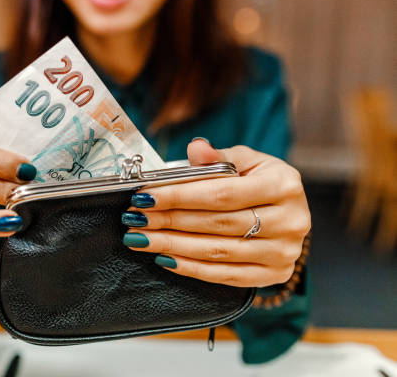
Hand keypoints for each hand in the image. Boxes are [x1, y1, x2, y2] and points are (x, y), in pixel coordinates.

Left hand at [122, 139, 310, 287]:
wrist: (289, 212)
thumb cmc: (262, 180)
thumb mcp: (246, 160)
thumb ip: (218, 157)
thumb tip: (195, 149)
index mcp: (284, 186)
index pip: (222, 193)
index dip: (180, 196)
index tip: (145, 196)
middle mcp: (290, 221)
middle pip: (217, 224)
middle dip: (169, 221)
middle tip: (135, 218)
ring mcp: (285, 253)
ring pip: (217, 252)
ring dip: (172, 246)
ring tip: (140, 238)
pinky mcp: (274, 275)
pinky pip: (225, 276)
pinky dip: (191, 268)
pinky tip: (165, 258)